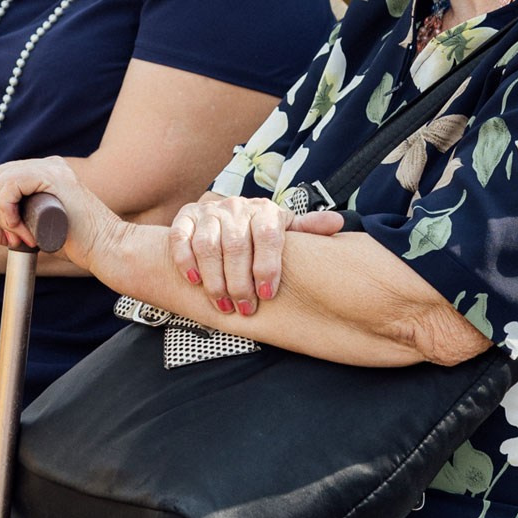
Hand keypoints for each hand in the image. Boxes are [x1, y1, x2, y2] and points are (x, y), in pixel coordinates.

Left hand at [0, 156, 117, 267]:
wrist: (107, 247)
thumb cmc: (79, 244)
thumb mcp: (35, 236)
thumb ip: (11, 231)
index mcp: (45, 175)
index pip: (1, 177)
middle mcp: (48, 166)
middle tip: (12, 239)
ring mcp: (51, 169)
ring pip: (0, 180)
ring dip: (4, 215)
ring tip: (24, 237)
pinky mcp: (52, 177)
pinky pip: (9, 186)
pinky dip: (9, 212)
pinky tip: (26, 231)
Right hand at [170, 192, 343, 315]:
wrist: (216, 218)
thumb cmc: (257, 232)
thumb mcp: (283, 229)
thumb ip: (307, 229)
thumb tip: (337, 224)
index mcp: (264, 211)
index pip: (267, 236)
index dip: (267, 267)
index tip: (267, 295)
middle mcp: (236, 207)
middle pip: (236, 246)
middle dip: (239, 283)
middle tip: (245, 309)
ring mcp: (209, 213)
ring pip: (208, 246)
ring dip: (214, 279)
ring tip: (222, 305)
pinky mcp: (184, 218)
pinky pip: (180, 239)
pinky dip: (185, 261)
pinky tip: (195, 282)